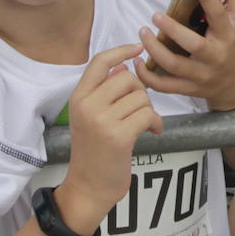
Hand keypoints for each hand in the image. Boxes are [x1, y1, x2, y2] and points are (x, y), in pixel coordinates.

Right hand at [56, 45, 164, 229]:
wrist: (88, 187)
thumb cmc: (94, 151)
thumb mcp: (91, 117)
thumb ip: (104, 91)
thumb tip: (124, 65)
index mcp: (78, 98)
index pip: (99, 62)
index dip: (121, 51)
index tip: (137, 47)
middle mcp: (87, 106)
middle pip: (127, 78)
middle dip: (140, 92)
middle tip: (139, 110)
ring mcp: (101, 121)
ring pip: (141, 97)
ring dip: (149, 110)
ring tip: (144, 125)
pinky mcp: (118, 136)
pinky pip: (148, 115)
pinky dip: (156, 123)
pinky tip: (153, 133)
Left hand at [137, 0, 234, 110]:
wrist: (234, 83)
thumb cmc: (230, 46)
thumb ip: (230, 2)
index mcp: (227, 37)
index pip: (218, 16)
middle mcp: (214, 57)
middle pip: (193, 45)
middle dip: (172, 29)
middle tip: (156, 15)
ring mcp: (200, 75)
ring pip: (174, 65)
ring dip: (154, 49)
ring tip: (143, 32)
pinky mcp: (188, 88)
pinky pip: (164, 86)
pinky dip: (147, 76)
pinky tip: (137, 62)